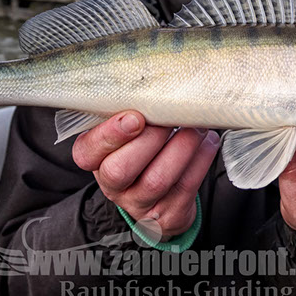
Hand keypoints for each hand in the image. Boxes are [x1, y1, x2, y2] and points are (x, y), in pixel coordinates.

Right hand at [72, 110, 219, 237]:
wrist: (159, 194)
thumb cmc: (140, 148)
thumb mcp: (125, 131)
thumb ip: (128, 111)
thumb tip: (154, 80)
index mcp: (95, 160)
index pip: (88, 152)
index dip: (110, 135)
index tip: (135, 117)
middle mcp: (112, 186)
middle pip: (120, 169)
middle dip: (150, 140)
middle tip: (169, 119)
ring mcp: (139, 204)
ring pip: (157, 180)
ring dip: (181, 148)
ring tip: (196, 127)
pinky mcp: (167, 215)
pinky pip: (185, 188)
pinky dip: (200, 160)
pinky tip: (207, 141)